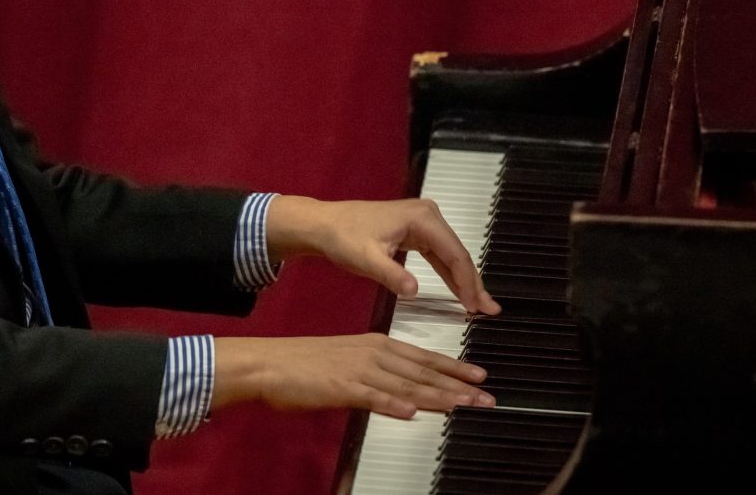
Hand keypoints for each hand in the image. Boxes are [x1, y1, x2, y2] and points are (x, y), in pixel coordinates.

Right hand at [212, 334, 494, 417]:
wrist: (270, 363)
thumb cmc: (305, 364)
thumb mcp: (349, 363)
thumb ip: (380, 377)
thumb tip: (406, 393)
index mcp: (376, 344)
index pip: (423, 358)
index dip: (453, 368)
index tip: (478, 378)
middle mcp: (373, 353)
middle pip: (422, 372)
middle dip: (457, 386)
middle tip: (485, 397)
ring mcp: (359, 370)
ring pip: (406, 385)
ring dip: (437, 396)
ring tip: (463, 405)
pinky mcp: (342, 387)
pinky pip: (372, 397)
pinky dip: (393, 404)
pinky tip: (412, 411)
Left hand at [266, 195, 500, 314]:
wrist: (324, 224)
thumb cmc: (342, 237)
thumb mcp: (366, 259)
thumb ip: (391, 275)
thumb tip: (414, 291)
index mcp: (422, 218)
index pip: (454, 254)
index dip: (468, 282)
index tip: (477, 307)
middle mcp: (428, 215)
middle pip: (458, 254)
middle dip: (473, 283)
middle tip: (490, 310)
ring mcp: (423, 222)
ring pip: (451, 256)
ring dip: (464, 280)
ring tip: (481, 306)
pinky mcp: (416, 231)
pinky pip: (439, 256)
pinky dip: (449, 274)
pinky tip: (460, 292)